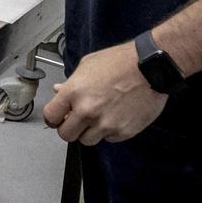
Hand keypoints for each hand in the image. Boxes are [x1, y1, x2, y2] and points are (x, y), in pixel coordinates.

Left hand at [42, 42, 167, 144]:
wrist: (150, 67)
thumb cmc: (121, 61)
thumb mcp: (88, 65)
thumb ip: (71, 82)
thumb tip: (59, 92)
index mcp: (74, 92)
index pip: (50, 117)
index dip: (53, 118)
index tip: (57, 118)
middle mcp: (87, 111)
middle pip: (66, 135)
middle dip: (70, 128)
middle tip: (78, 120)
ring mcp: (105, 124)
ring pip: (87, 140)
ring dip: (90, 131)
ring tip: (101, 115)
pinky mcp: (123, 132)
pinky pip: (109, 139)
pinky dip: (110, 131)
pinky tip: (117, 115)